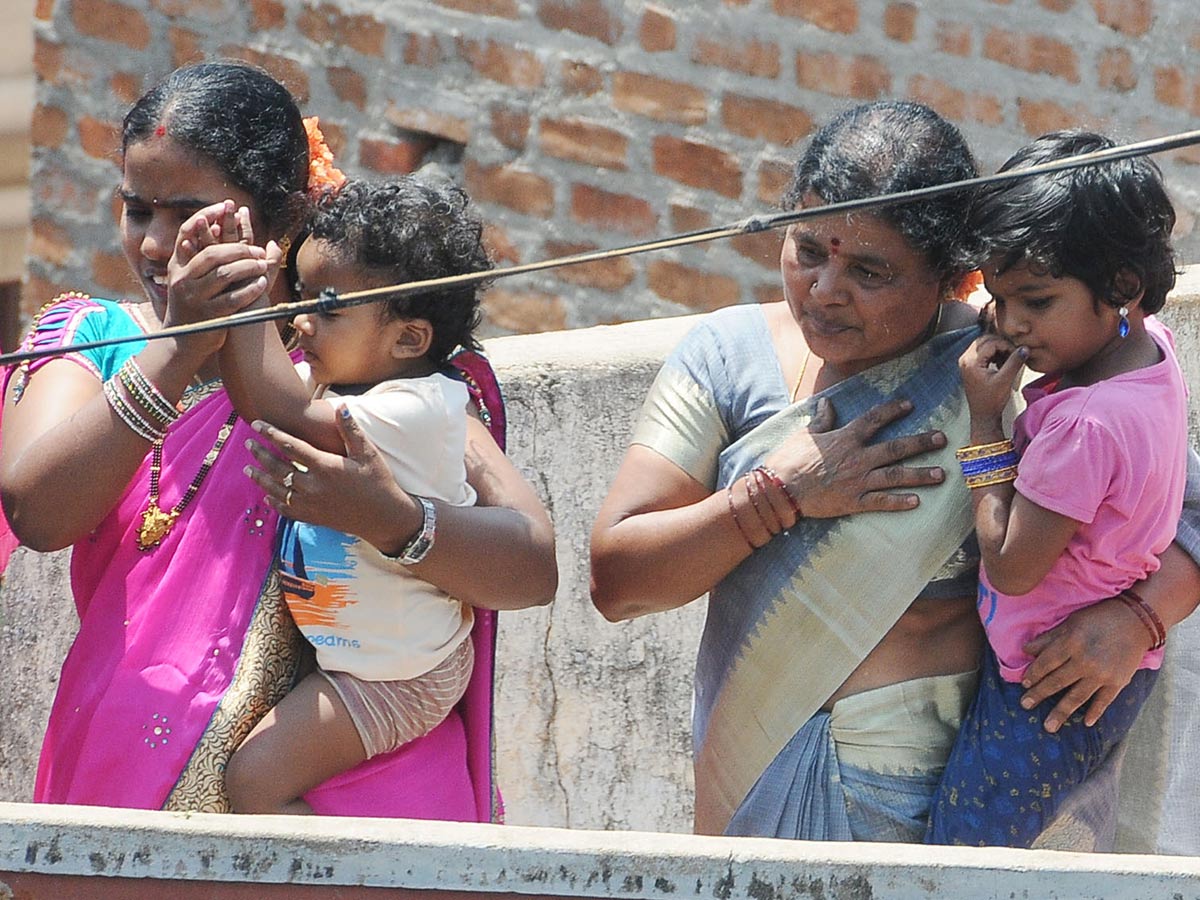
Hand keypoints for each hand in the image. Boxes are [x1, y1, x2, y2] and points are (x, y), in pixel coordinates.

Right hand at [165, 201, 275, 349]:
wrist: (184, 340)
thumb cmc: (194, 303)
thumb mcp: (191, 277)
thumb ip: (202, 255)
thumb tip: (221, 226)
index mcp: (177, 265)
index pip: (186, 232)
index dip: (205, 217)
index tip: (224, 206)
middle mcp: (182, 279)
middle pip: (212, 254)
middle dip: (239, 249)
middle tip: (257, 250)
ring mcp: (194, 297)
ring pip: (224, 275)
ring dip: (248, 267)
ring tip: (263, 264)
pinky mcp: (208, 315)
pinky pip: (233, 299)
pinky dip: (250, 289)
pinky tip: (263, 283)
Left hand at [243, 409, 420, 550]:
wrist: (384, 517)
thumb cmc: (378, 481)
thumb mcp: (368, 453)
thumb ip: (351, 431)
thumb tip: (340, 407)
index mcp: (325, 466)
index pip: (291, 446)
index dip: (272, 434)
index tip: (257, 424)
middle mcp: (313, 486)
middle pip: (278, 467)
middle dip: (261, 454)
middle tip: (248, 444)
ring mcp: (311, 504)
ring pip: (277, 489)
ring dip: (260, 478)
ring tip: (248, 469)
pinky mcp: (313, 517)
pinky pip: (287, 510)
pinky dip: (274, 501)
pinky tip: (267, 496)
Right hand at [761, 396, 946, 519]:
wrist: (780, 489)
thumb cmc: (789, 459)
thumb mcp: (805, 434)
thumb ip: (821, 420)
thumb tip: (828, 404)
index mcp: (845, 438)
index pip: (874, 419)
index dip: (893, 410)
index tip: (909, 404)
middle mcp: (857, 457)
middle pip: (896, 448)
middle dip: (921, 442)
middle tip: (942, 439)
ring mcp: (858, 480)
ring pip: (896, 476)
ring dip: (920, 474)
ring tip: (941, 474)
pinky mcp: (854, 501)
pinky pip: (882, 501)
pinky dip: (899, 502)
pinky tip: (917, 501)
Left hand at [958, 333, 1024, 422]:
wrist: (983, 415)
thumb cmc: (991, 401)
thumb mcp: (1005, 380)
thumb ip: (1014, 362)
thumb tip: (1024, 348)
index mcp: (971, 362)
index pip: (991, 342)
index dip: (1006, 346)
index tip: (1016, 353)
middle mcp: (965, 359)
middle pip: (985, 340)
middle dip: (1001, 345)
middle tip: (1013, 354)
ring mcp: (966, 362)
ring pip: (984, 345)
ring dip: (998, 349)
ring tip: (1007, 360)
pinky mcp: (969, 366)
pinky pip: (982, 352)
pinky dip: (993, 354)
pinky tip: (1001, 363)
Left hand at [1019, 596, 1147, 732]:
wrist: (1136, 621)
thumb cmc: (1099, 618)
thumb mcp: (1070, 622)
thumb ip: (1049, 638)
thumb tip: (1025, 650)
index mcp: (1070, 643)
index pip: (1046, 663)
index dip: (1033, 674)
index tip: (1024, 684)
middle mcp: (1084, 661)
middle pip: (1057, 682)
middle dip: (1039, 695)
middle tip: (1025, 705)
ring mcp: (1102, 674)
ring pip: (1076, 697)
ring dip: (1061, 712)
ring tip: (1048, 727)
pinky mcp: (1118, 682)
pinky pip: (1103, 701)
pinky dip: (1094, 712)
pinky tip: (1085, 722)